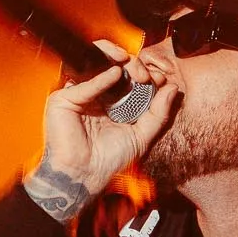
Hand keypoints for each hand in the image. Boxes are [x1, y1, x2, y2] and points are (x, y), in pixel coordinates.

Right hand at [24, 40, 180, 221]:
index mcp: (113, 103)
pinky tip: (117, 73)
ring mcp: (79, 95)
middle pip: (116, 67)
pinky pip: (85, 83)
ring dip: (118, 60)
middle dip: (135, 66)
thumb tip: (174, 88)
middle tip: (148, 77)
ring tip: (134, 68)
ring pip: (98, 65)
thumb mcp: (143, 136)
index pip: (131, 79)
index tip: (161, 79)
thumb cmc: (111, 161)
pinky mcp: (63, 99)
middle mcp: (96, 96)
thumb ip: (159, 113)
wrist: (86, 176)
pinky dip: (102, 77)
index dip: (146, 75)